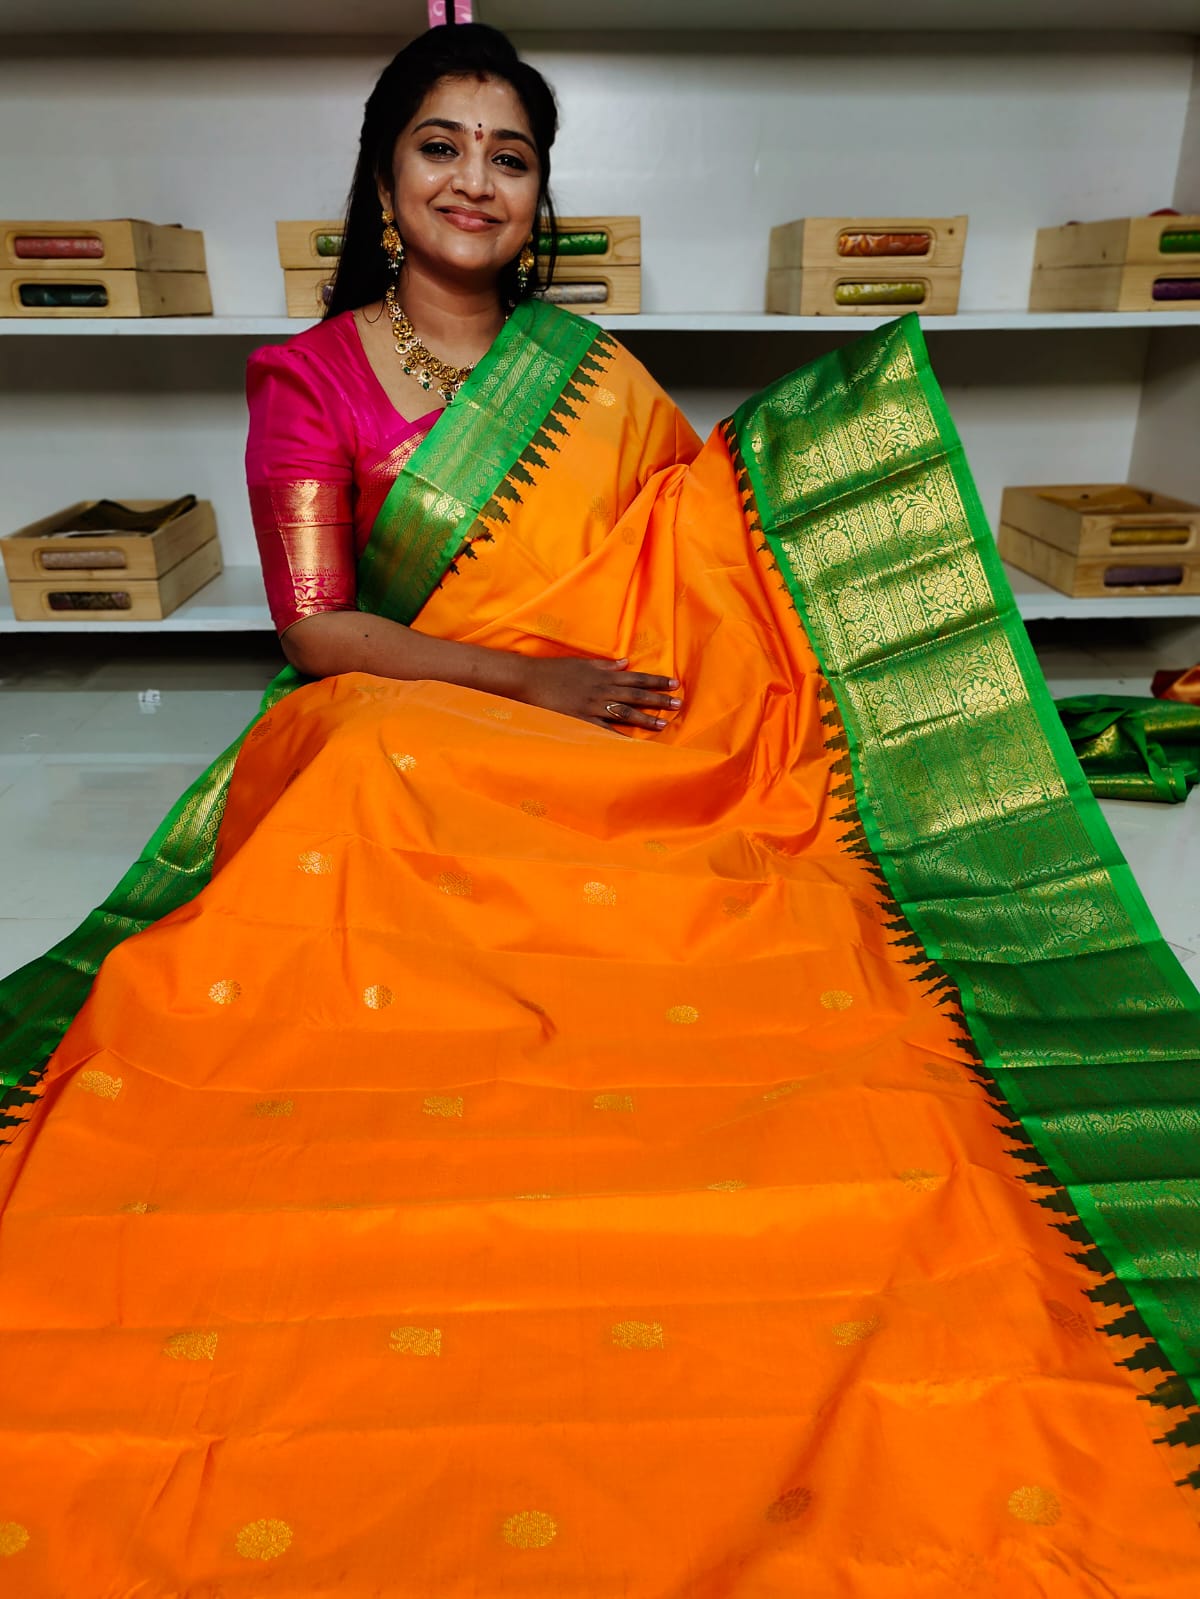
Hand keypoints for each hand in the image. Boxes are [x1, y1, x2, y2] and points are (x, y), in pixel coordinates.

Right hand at [515, 655, 681, 731]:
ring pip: (625, 712)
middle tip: (679, 705)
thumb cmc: (555, 670)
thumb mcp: (582, 663)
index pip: (637, 678)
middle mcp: (602, 690)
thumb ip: (606, 665)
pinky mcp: (581, 720)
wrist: (530, 680)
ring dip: (645, 718)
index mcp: (604, 675)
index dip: (657, 681)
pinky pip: (604, 729)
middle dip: (658, 700)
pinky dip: (619, 735)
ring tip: (663, 724)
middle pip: (636, 695)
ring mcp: (592, 706)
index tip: (674, 684)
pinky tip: (634, 743)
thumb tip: (626, 663)